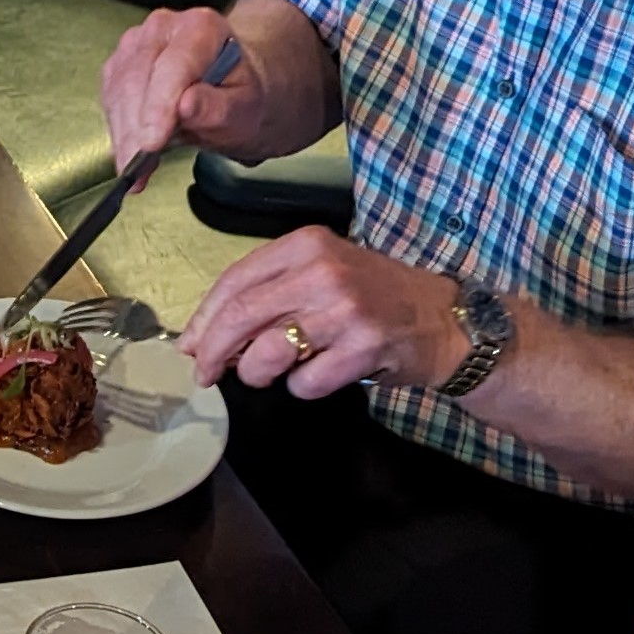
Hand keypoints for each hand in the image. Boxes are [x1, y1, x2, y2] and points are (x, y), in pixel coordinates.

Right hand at [102, 6, 268, 169]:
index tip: (151, 143)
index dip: (159, 106)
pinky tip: (130, 156)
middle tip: (139, 169)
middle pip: (138, 78)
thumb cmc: (239, 96)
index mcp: (201, 27)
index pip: (174, 66)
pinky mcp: (119, 65)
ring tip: (136, 171)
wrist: (228, 89)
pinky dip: (118, 132)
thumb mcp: (245, 108)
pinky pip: (110, 100)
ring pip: (118, 91)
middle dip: (136, 128)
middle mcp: (162, 27)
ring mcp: (136, 44)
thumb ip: (218, 106)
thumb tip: (186, 106)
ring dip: (124, 134)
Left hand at [176, 228, 470, 393]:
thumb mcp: (321, 273)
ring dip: (257, 374)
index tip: (189, 344)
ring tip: (273, 372)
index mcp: (305, 245)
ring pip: (267, 354)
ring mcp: (344, 310)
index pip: (234, 280)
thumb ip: (268, 293)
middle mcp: (323, 272)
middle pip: (241, 316)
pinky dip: (302, 388)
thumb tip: (205, 333)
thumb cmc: (374, 296)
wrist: (444, 318)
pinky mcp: (363, 348)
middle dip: (213, 351)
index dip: (204, 319)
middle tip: (204, 373)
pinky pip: (305, 383)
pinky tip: (321, 374)